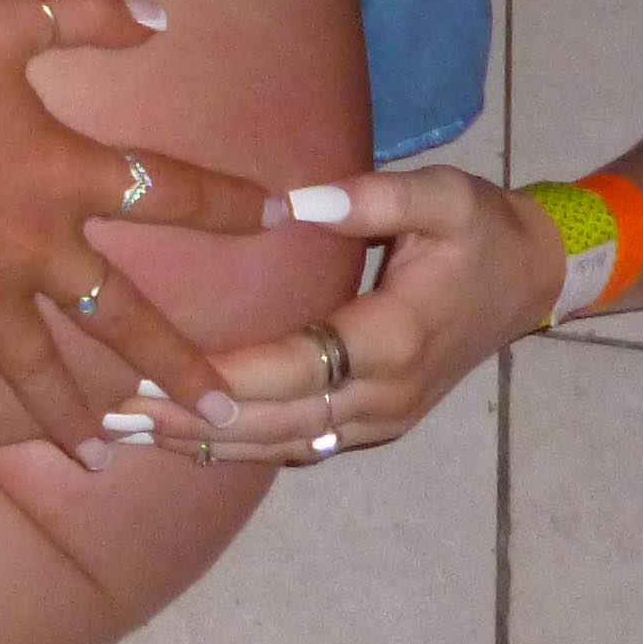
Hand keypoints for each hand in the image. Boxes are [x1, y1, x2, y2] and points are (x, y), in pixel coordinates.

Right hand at [0, 0, 274, 467]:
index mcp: (60, 176)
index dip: (234, 202)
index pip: (170, 192)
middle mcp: (30, 251)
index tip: (287, 216)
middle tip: (226, 411)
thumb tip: (159, 16)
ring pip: (34, 367)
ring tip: (104, 459)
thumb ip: (80, 10)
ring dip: (70, 415)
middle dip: (177, 365)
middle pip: (121, 316)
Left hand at [106, 167, 553, 466]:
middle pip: (275, 420)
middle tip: (109, 412)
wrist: (533, 279)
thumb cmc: (482, 230)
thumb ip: (375, 196)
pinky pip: (302, 446)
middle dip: (191, 419)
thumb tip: (298, 201)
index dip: (220, 374)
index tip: (150, 372)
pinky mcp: (378, 426)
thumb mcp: (443, 196)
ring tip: (127, 433)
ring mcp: (383, 420)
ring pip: (284, 445)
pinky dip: (243, 447)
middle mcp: (385, 395)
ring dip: (207, 443)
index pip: (292, 366)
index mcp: (394, 339)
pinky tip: (188, 439)